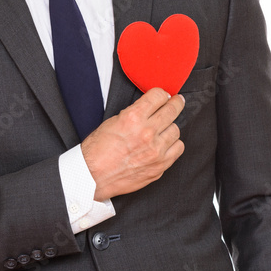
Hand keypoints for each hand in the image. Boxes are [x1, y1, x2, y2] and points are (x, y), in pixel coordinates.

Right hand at [82, 87, 185, 201]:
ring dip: (170, 127)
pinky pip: (178, 148)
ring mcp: (155, 150)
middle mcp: (147, 132)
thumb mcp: (113, 121)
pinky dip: (173, 144)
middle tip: (177, 102)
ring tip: (164, 129)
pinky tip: (167, 143)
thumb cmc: (98, 150)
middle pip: (172, 110)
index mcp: (133, 118)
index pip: (159, 96)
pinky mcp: (159, 166)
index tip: (165, 95)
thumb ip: (134, 113)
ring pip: (176, 130)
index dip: (163, 94)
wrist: (92, 176)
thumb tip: (149, 108)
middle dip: (176, 103)